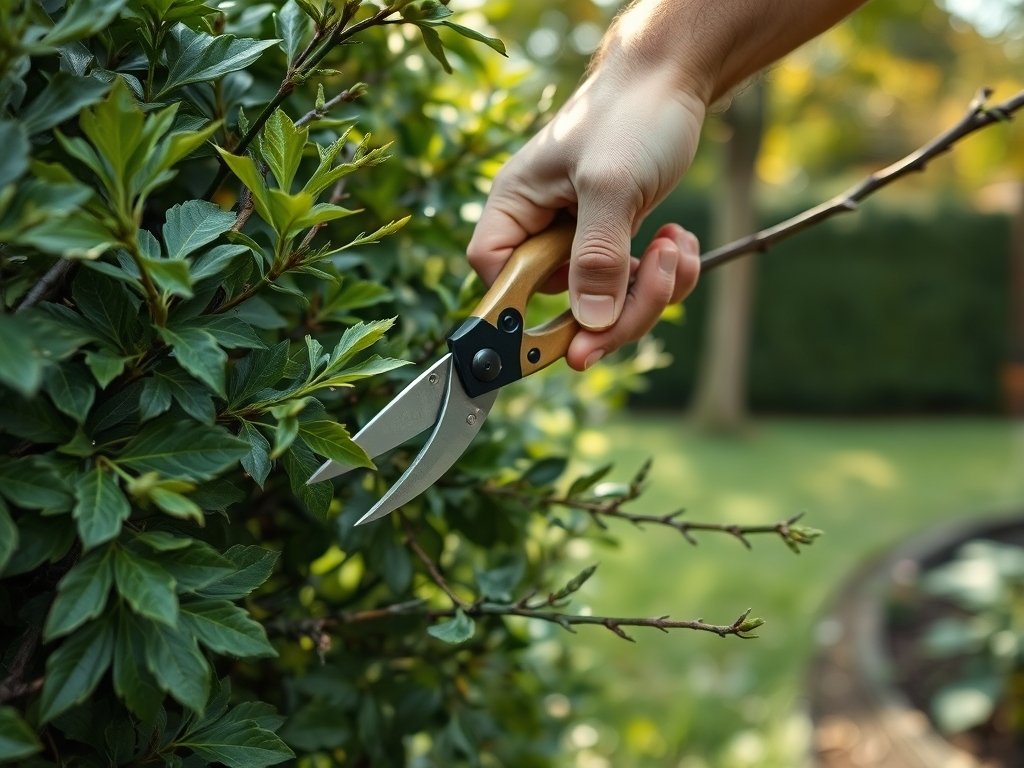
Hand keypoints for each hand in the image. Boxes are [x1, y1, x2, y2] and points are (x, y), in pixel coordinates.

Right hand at [467, 67, 703, 370]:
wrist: (676, 77)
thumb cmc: (632, 113)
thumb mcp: (612, 184)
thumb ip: (598, 257)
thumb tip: (590, 324)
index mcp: (517, 207)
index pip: (496, 277)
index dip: (525, 309)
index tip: (574, 324)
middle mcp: (542, 227)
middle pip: (557, 305)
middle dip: (615, 306)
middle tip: (655, 279)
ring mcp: (581, 237)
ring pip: (603, 303)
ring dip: (650, 289)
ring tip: (675, 245)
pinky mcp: (616, 240)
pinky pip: (633, 285)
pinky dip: (665, 275)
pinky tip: (680, 240)